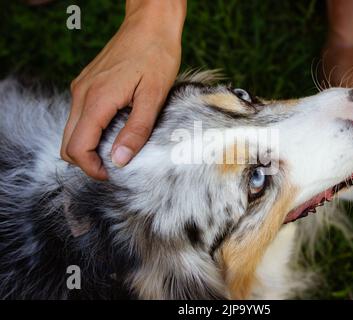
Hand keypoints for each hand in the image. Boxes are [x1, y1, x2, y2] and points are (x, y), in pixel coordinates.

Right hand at [61, 0, 185, 179]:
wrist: (150, 23)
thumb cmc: (156, 55)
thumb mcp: (153, 96)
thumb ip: (136, 130)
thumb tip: (119, 160)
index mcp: (96, 100)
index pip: (76, 147)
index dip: (91, 168)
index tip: (113, 174)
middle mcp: (82, 94)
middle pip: (68, 142)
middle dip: (88, 161)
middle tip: (115, 165)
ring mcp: (82, 87)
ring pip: (73, 129)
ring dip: (90, 146)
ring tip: (118, 148)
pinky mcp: (88, 84)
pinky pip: (81, 115)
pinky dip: (92, 130)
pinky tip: (116, 128)